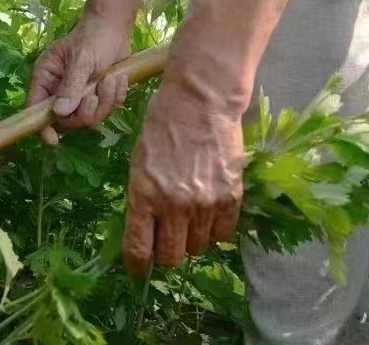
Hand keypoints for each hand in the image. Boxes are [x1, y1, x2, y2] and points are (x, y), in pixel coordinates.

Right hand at [26, 15, 132, 144]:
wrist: (114, 27)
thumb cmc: (92, 37)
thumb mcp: (81, 60)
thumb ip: (71, 86)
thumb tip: (60, 113)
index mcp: (46, 78)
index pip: (36, 109)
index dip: (42, 126)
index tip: (53, 141)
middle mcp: (59, 90)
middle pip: (67, 120)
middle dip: (87, 110)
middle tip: (97, 91)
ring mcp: (79, 95)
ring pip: (89, 118)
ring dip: (105, 101)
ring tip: (112, 79)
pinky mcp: (98, 97)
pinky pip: (106, 111)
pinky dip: (116, 97)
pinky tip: (119, 79)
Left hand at [121, 77, 243, 276]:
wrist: (201, 99)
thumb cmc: (163, 123)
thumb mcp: (139, 161)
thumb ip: (142, 197)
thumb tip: (145, 228)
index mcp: (144, 194)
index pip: (139, 249)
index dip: (138, 266)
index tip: (139, 270)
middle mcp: (174, 205)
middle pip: (171, 257)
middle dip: (167, 254)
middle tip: (168, 240)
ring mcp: (204, 204)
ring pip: (198, 248)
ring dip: (192, 240)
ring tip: (191, 220)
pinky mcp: (231, 197)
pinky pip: (224, 234)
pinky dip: (216, 231)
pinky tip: (210, 215)